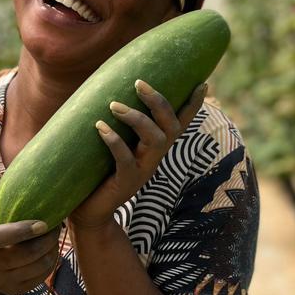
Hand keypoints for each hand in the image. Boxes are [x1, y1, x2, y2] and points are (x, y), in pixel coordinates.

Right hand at [0, 172, 60, 294]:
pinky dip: (51, 261)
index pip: (0, 239)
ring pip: (37, 267)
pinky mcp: (15, 291)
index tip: (43, 222)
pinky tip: (50, 248)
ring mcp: (1, 283)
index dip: (22, 231)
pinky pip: (41, 277)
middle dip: (46, 240)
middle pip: (24, 255)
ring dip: (51, 250)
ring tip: (55, 235)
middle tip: (57, 225)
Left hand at [68, 79, 207, 232]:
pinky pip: (126, 159)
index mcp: (155, 147)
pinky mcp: (126, 182)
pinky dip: (114, 141)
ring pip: (155, 139)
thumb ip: (119, 126)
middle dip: (159, 102)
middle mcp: (154, 157)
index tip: (202, 84)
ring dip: (136, 118)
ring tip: (114, 105)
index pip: (180, 123)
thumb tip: (108, 90)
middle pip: (171, 126)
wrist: (91, 212)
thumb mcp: (115, 146)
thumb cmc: (99, 172)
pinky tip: (100, 127)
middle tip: (139, 83)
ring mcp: (143, 170)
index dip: (193, 105)